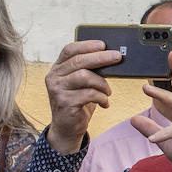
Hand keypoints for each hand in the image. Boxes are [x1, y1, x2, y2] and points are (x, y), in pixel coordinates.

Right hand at [45, 39, 122, 154]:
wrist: (67, 128)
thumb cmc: (78, 102)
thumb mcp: (82, 84)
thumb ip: (90, 70)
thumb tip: (112, 57)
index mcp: (58, 68)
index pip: (69, 50)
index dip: (86, 45)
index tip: (103, 44)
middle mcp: (54, 76)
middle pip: (79, 61)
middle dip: (101, 57)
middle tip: (118, 57)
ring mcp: (57, 89)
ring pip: (84, 76)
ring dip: (102, 83)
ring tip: (108, 91)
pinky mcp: (64, 102)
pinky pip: (89, 94)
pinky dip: (102, 97)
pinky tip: (104, 103)